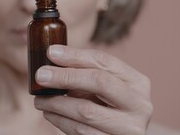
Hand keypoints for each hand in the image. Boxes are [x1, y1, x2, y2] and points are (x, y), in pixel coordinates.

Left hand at [34, 45, 152, 134]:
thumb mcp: (101, 86)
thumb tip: (52, 57)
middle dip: (66, 76)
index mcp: (137, 82)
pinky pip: (82, 132)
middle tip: (40, 75)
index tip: (50, 53)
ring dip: (57, 103)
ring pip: (87, 111)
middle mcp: (140, 104)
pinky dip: (61, 121)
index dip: (75, 55)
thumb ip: (83, 72)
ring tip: (39, 99)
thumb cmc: (107, 106)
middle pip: (100, 82)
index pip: (105, 61)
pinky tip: (49, 113)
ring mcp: (131, 128)